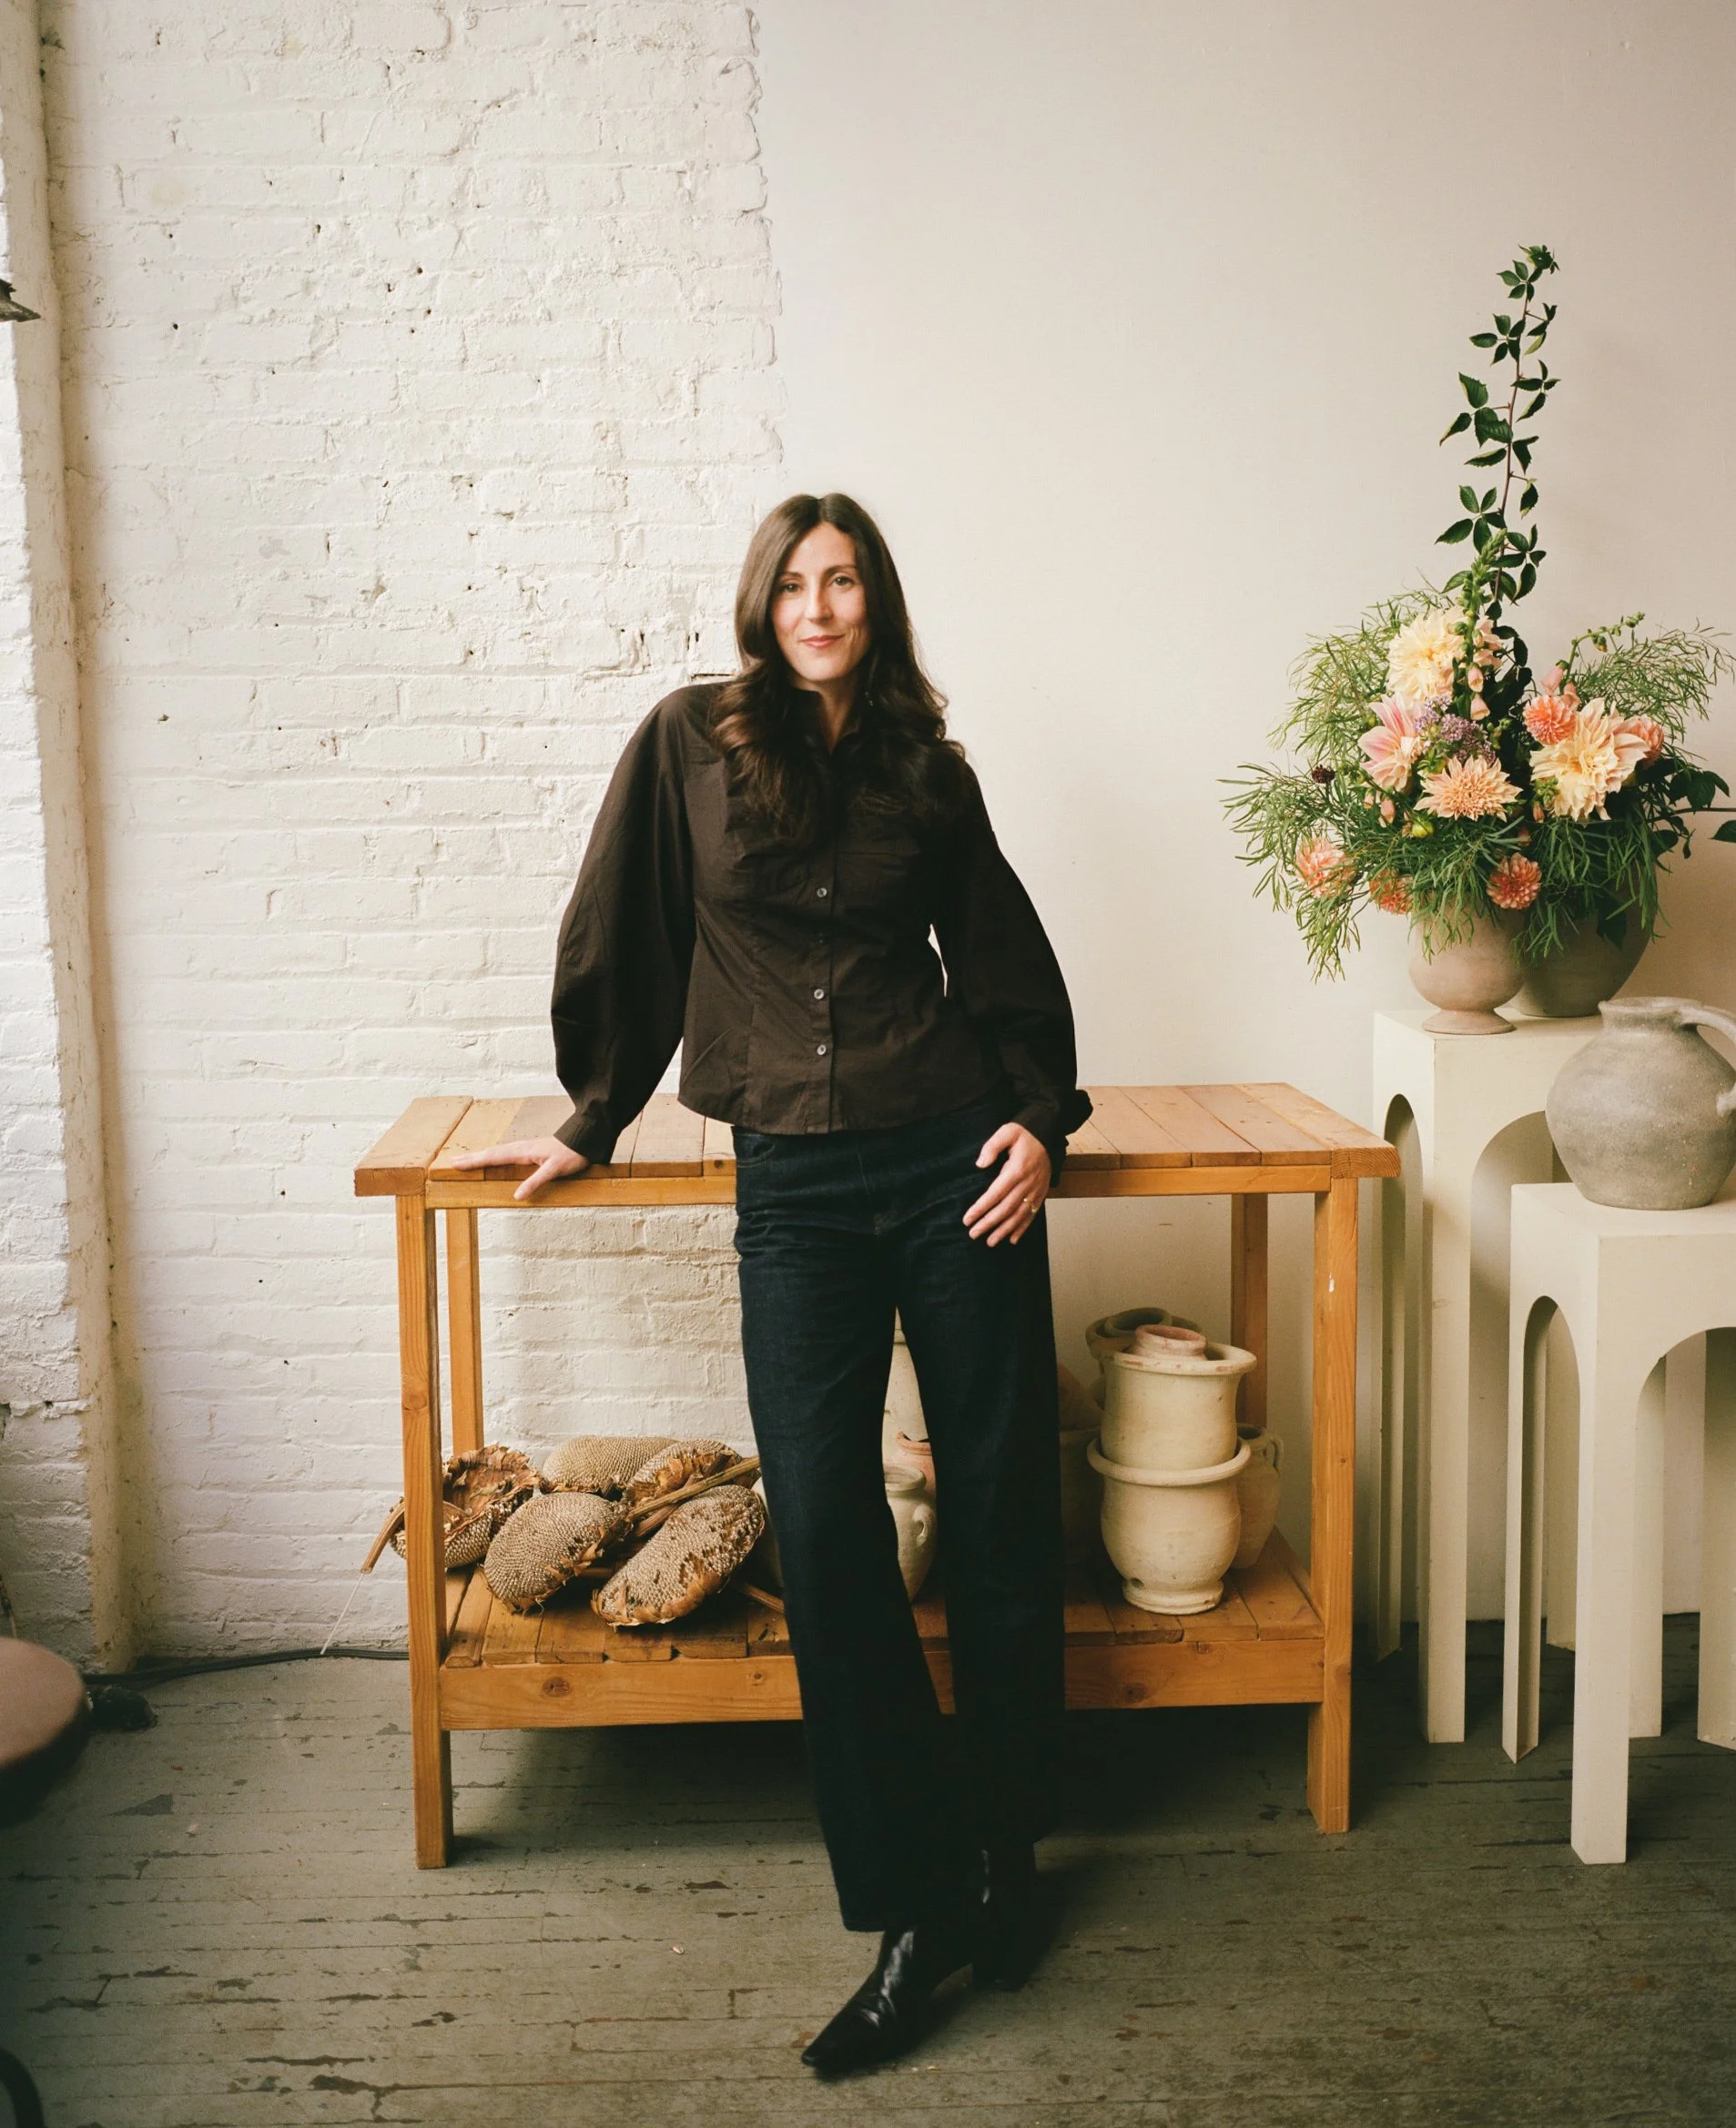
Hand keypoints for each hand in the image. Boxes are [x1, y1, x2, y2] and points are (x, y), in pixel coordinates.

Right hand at [448, 1135, 589, 1201]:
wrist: (585, 1139)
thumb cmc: (571, 1153)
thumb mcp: (554, 1170)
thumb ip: (535, 1182)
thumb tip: (516, 1196)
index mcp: (523, 1151)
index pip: (493, 1157)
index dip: (475, 1161)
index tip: (457, 1164)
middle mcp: (521, 1147)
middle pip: (491, 1153)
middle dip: (471, 1158)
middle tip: (452, 1161)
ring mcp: (525, 1147)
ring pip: (497, 1151)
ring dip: (480, 1155)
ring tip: (465, 1159)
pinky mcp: (530, 1150)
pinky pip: (505, 1153)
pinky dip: (493, 1155)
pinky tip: (491, 1158)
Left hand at [964, 1123, 1050, 1246]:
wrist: (1048, 1135)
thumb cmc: (1025, 1134)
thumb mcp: (1007, 1132)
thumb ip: (992, 1147)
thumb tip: (980, 1164)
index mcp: (1016, 1170)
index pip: (995, 1194)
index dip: (981, 1208)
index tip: (967, 1219)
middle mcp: (1027, 1184)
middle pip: (1005, 1209)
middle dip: (989, 1223)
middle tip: (973, 1234)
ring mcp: (1035, 1191)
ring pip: (1019, 1216)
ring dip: (1004, 1230)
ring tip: (990, 1242)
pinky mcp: (1041, 1194)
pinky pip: (1032, 1214)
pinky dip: (1022, 1228)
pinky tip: (1012, 1239)